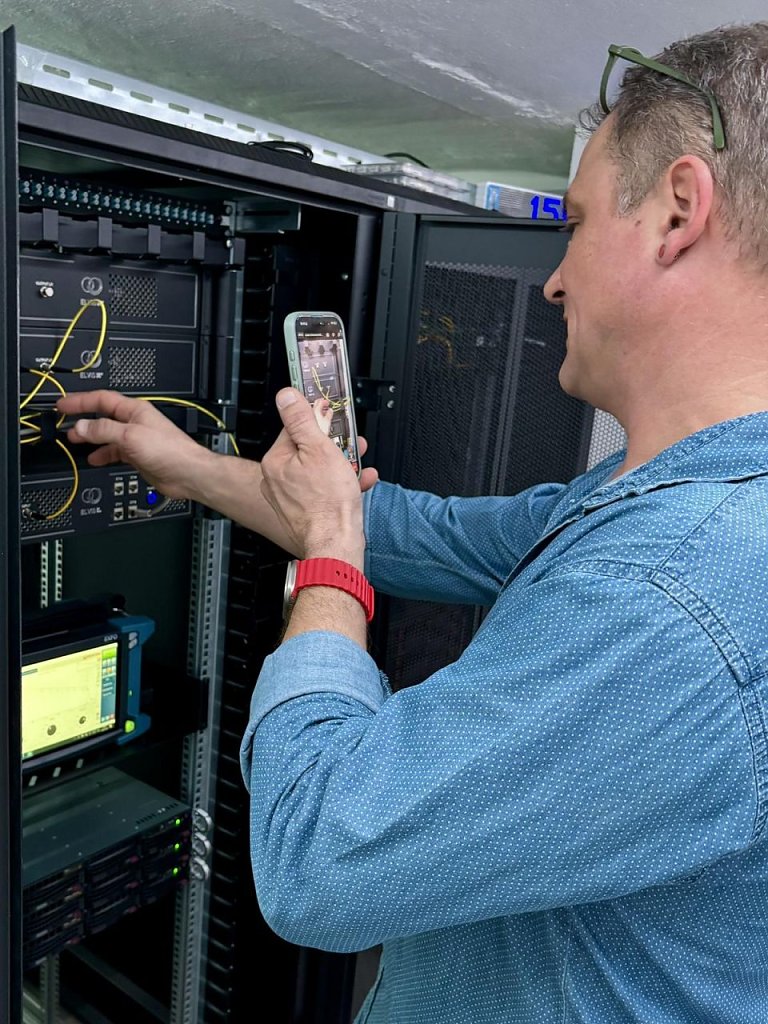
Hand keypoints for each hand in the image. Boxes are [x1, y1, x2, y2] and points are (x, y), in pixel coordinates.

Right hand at [56, 390, 214, 499]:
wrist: (187, 473)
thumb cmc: (169, 450)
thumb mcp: (130, 436)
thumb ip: (104, 430)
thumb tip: (82, 426)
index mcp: (134, 410)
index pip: (101, 399)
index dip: (80, 400)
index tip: (63, 404)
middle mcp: (134, 422)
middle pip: (103, 416)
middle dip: (83, 419)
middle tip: (65, 423)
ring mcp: (136, 439)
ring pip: (107, 435)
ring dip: (91, 438)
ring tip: (75, 442)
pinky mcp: (138, 455)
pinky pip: (115, 451)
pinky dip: (103, 454)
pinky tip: (95, 459)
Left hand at [261, 389, 371, 563]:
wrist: (335, 546)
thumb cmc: (328, 504)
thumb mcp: (320, 450)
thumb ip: (302, 420)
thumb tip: (287, 396)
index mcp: (276, 462)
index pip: (295, 428)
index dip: (318, 421)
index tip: (332, 418)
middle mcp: (277, 481)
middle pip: (308, 450)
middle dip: (334, 445)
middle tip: (352, 444)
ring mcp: (290, 499)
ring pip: (318, 471)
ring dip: (342, 465)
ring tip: (359, 465)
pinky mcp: (304, 513)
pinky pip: (323, 491)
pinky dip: (340, 485)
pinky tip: (358, 483)